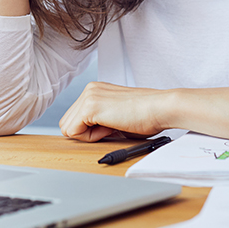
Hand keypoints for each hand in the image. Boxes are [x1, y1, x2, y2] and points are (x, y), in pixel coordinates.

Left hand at [59, 81, 173, 141]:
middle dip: (85, 132)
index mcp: (95, 90)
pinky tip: (110, 128)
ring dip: (88, 135)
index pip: (74, 117)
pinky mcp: (90, 107)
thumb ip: (99, 121)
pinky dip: (91, 138)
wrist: (161, 108)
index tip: (110, 127)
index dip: (90, 130)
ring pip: (68, 128)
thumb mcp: (116, 116)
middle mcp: (89, 89)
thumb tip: (85, 134)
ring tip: (112, 127)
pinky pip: (74, 132)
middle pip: (67, 122)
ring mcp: (88, 96)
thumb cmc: (146, 115)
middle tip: (110, 129)